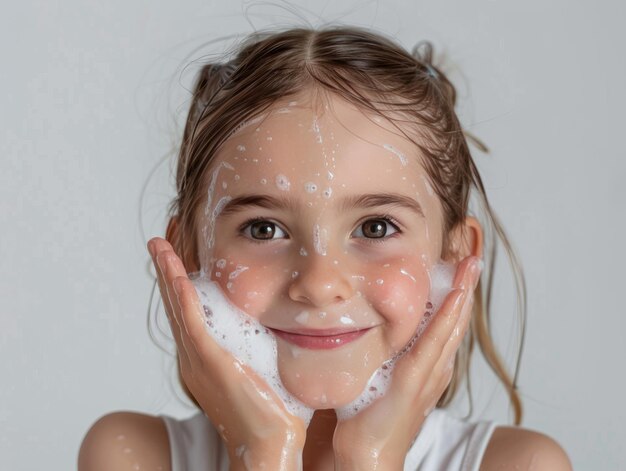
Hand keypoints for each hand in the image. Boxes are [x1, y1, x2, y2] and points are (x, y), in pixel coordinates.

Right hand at [147, 237, 305, 470]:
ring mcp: (199, 359)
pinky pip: (191, 322)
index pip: (190, 309)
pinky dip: (181, 295)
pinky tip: (174, 273)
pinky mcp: (211, 363)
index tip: (183, 251)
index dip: (183, 279)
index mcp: (207, 356)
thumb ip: (268, 341)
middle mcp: (195, 356)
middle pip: (177, 302)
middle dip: (169, 267)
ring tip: (159, 243)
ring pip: (178, 306)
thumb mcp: (267, 365)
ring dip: (168, 272)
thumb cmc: (273, 411)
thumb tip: (288, 317)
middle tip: (163, 237)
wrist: (269, 446)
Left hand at [332, 256, 481, 469]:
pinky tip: (457, 296)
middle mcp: (433, 367)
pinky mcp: (414, 384)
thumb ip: (380, 351)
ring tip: (471, 263)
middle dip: (465, 285)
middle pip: (455, 319)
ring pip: (451, 327)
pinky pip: (434, 346)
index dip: (453, 292)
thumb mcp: (376, 373)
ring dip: (462, 293)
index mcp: (425, 364)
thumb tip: (366, 323)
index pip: (443, 321)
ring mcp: (428, 376)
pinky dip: (448, 319)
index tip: (456, 262)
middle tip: (473, 253)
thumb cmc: (367, 418)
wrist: (367, 456)